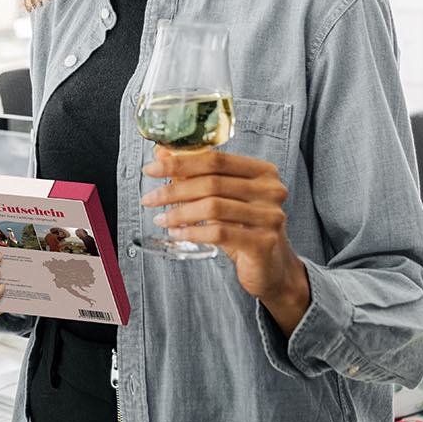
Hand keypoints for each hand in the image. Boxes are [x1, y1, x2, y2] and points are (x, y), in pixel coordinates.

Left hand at [141, 146, 307, 334]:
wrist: (272, 266)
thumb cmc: (244, 228)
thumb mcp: (222, 198)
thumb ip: (195, 174)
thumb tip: (162, 155)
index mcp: (263, 171)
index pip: (216, 159)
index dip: (180, 162)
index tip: (151, 169)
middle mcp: (271, 190)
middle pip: (212, 182)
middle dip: (174, 190)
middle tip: (150, 199)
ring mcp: (270, 216)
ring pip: (213, 207)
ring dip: (180, 213)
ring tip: (162, 219)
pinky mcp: (263, 242)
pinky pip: (219, 233)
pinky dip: (193, 232)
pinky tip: (178, 234)